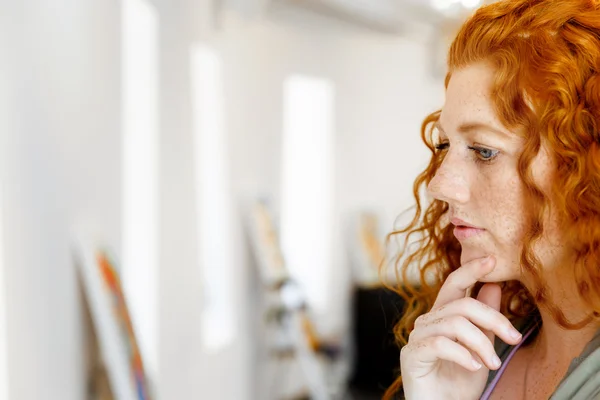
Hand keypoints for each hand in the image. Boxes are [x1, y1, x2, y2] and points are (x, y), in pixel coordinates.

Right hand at [400, 256, 522, 399]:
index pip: (455, 284)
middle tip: (514, 338)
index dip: (471, 270)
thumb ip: (485, 319)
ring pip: (454, 323)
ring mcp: (418, 336)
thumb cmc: (460, 383)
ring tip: (493, 363)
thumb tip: (494, 285)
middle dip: (494, 319)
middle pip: (463, 304)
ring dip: (481, 343)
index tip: (492, 259)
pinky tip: (474, 367)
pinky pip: (440, 343)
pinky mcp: (412, 354)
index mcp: (443, 315)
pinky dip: (462, 354)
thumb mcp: (481, 347)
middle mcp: (428, 321)